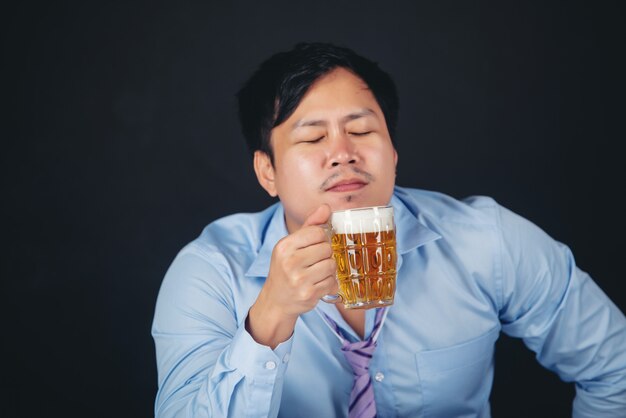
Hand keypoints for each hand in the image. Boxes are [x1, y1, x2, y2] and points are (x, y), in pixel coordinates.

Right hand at [246, 205, 337, 347]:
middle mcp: (290, 262)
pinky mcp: (308, 294)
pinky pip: (332, 282)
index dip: (322, 238)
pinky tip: (318, 284)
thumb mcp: (292, 245)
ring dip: (329, 270)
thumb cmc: (286, 269)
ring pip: (331, 265)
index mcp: (284, 246)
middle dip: (326, 255)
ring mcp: (299, 279)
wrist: (276, 300)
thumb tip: (326, 207)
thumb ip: (310, 225)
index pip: (317, 232)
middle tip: (316, 261)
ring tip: (317, 273)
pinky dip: (329, 284)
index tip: (316, 245)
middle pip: (327, 249)